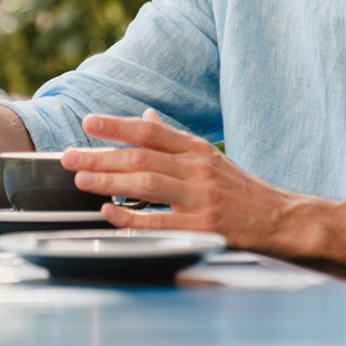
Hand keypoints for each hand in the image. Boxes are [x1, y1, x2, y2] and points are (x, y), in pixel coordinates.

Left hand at [60, 109, 299, 251]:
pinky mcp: (200, 228)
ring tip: (81, 178)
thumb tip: (145, 117)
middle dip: (100, 155)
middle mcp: (198, 169)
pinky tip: (108, 212)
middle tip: (68, 155)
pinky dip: (129, 217)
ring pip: (146, 184)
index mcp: (198, 150)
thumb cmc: (239, 189)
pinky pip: (158, 221)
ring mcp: (199, 198)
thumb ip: (175, 139)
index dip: (118, 125)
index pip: (151, 132)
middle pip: (141, 157)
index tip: (88, 121)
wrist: (278, 218)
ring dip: (109, 181)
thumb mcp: (210, 157)